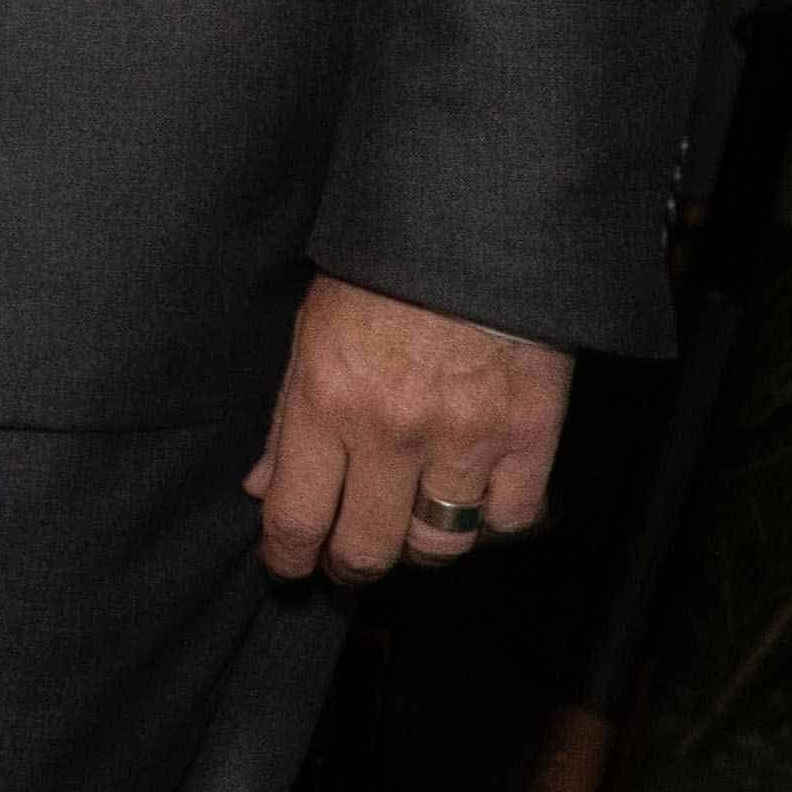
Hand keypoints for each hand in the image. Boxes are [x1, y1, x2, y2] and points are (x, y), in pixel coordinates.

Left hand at [249, 273, 573, 582]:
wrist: (479, 223)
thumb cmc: (386, 267)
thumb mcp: (313, 328)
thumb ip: (289, 419)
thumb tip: (262, 487)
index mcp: (327, 398)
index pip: (296, 517)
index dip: (287, 558)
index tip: (288, 567)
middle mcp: (392, 430)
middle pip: (367, 549)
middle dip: (351, 564)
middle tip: (349, 558)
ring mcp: (465, 437)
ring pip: (438, 546)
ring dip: (418, 546)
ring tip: (409, 526)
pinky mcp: (529, 435)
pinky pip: (508, 521)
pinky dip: (490, 521)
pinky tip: (474, 499)